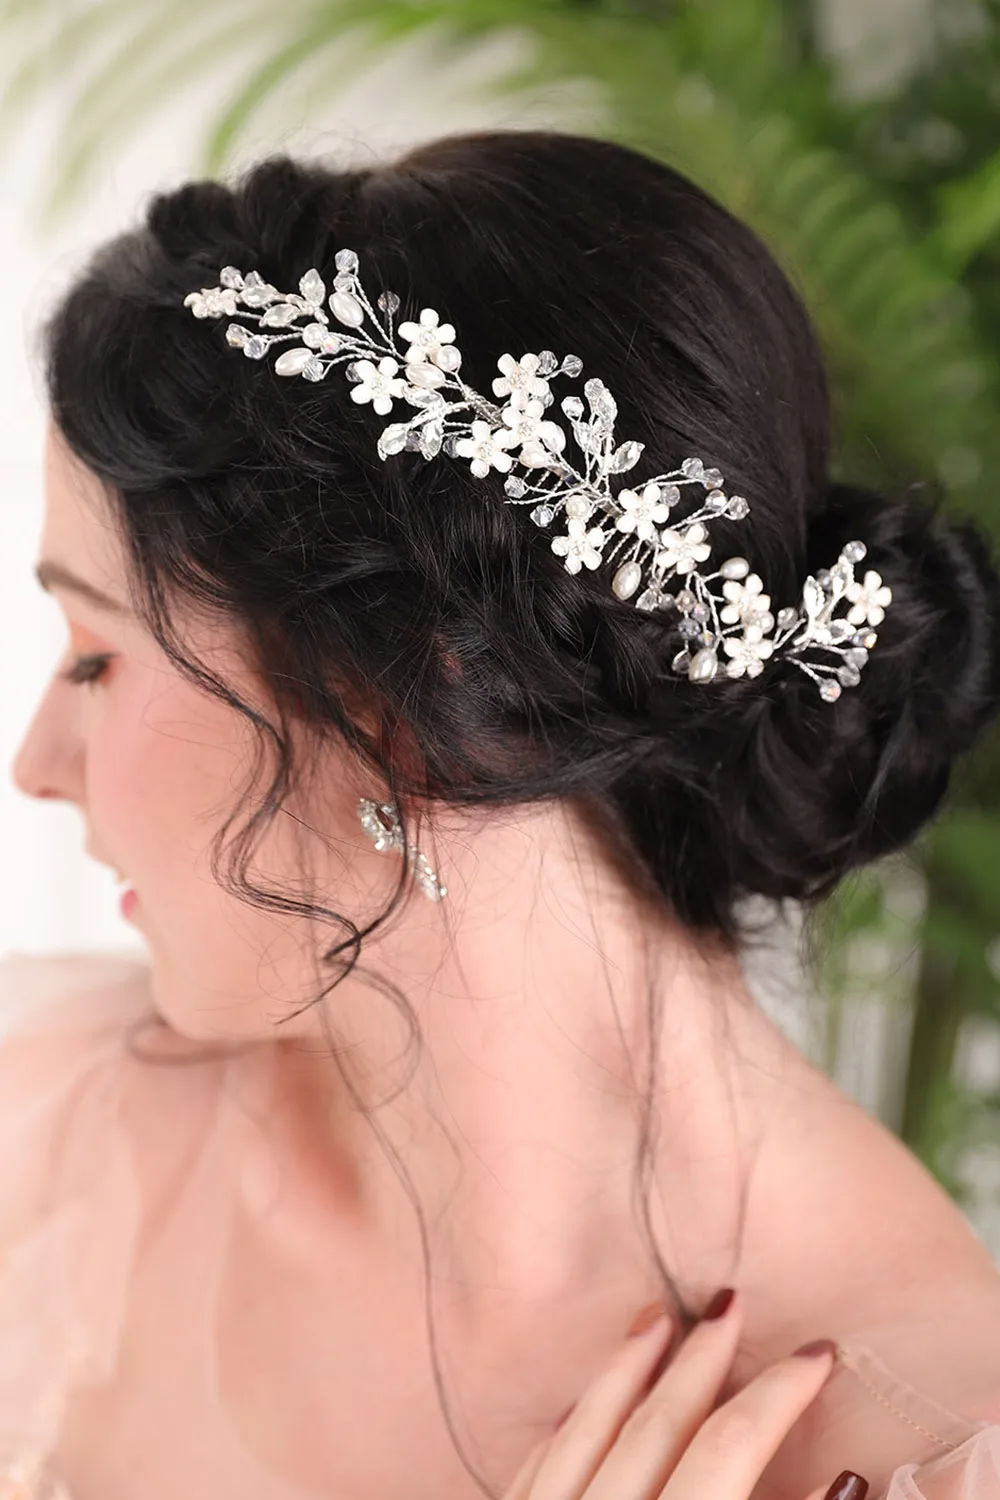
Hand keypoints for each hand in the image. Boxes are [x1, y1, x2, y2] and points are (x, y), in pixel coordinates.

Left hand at [503, 1291, 867, 1499]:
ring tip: (657, 1316)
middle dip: (702, 1358)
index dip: (779, 1397)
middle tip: (733, 1300)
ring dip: (628, 1370)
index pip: (730, 1448)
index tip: (820, 1353)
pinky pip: (534, 1468)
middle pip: (657, 1423)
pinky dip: (569, 1426)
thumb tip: (844, 1484)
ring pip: (586, 1429)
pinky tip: (583, 1399)